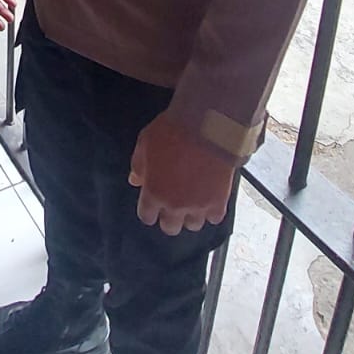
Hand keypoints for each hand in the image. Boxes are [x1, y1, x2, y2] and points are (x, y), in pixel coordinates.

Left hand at [129, 111, 236, 236]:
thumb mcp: (145, 142)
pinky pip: (214, 218)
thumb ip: (138, 165)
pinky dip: (212, 211)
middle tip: (174, 204)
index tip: (153, 204)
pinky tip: (210, 199)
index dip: (150, 210)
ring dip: (191, 215)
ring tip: (193, 201)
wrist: (206, 126)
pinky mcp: (218, 202)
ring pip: (193, 225)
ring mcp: (198, 206)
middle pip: (170, 227)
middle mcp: (174, 205)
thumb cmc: (172, 131)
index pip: (147, 216)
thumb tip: (135, 180)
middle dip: (170, 217)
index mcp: (153, 193)